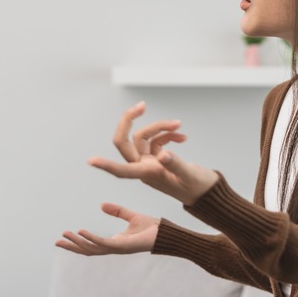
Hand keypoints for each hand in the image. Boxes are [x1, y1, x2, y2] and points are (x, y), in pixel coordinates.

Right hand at [55, 203, 158, 254]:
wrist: (167, 233)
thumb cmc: (152, 227)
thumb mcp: (131, 216)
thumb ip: (117, 211)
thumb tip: (101, 205)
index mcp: (114, 242)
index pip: (91, 245)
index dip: (77, 242)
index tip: (63, 236)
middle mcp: (114, 247)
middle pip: (88, 250)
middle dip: (72, 246)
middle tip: (57, 241)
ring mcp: (118, 248)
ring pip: (92, 249)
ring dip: (77, 243)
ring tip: (65, 235)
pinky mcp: (123, 245)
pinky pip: (103, 243)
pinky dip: (91, 238)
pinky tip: (82, 231)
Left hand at [89, 101, 218, 205]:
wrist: (207, 193)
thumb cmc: (199, 189)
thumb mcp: (190, 176)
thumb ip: (176, 165)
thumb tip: (163, 153)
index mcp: (148, 175)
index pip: (122, 170)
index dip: (106, 165)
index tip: (91, 161)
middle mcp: (144, 168)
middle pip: (126, 142)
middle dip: (129, 121)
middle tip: (141, 105)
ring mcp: (150, 162)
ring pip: (144, 136)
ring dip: (160, 127)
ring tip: (178, 124)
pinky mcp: (158, 157)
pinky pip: (156, 139)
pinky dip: (168, 133)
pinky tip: (182, 136)